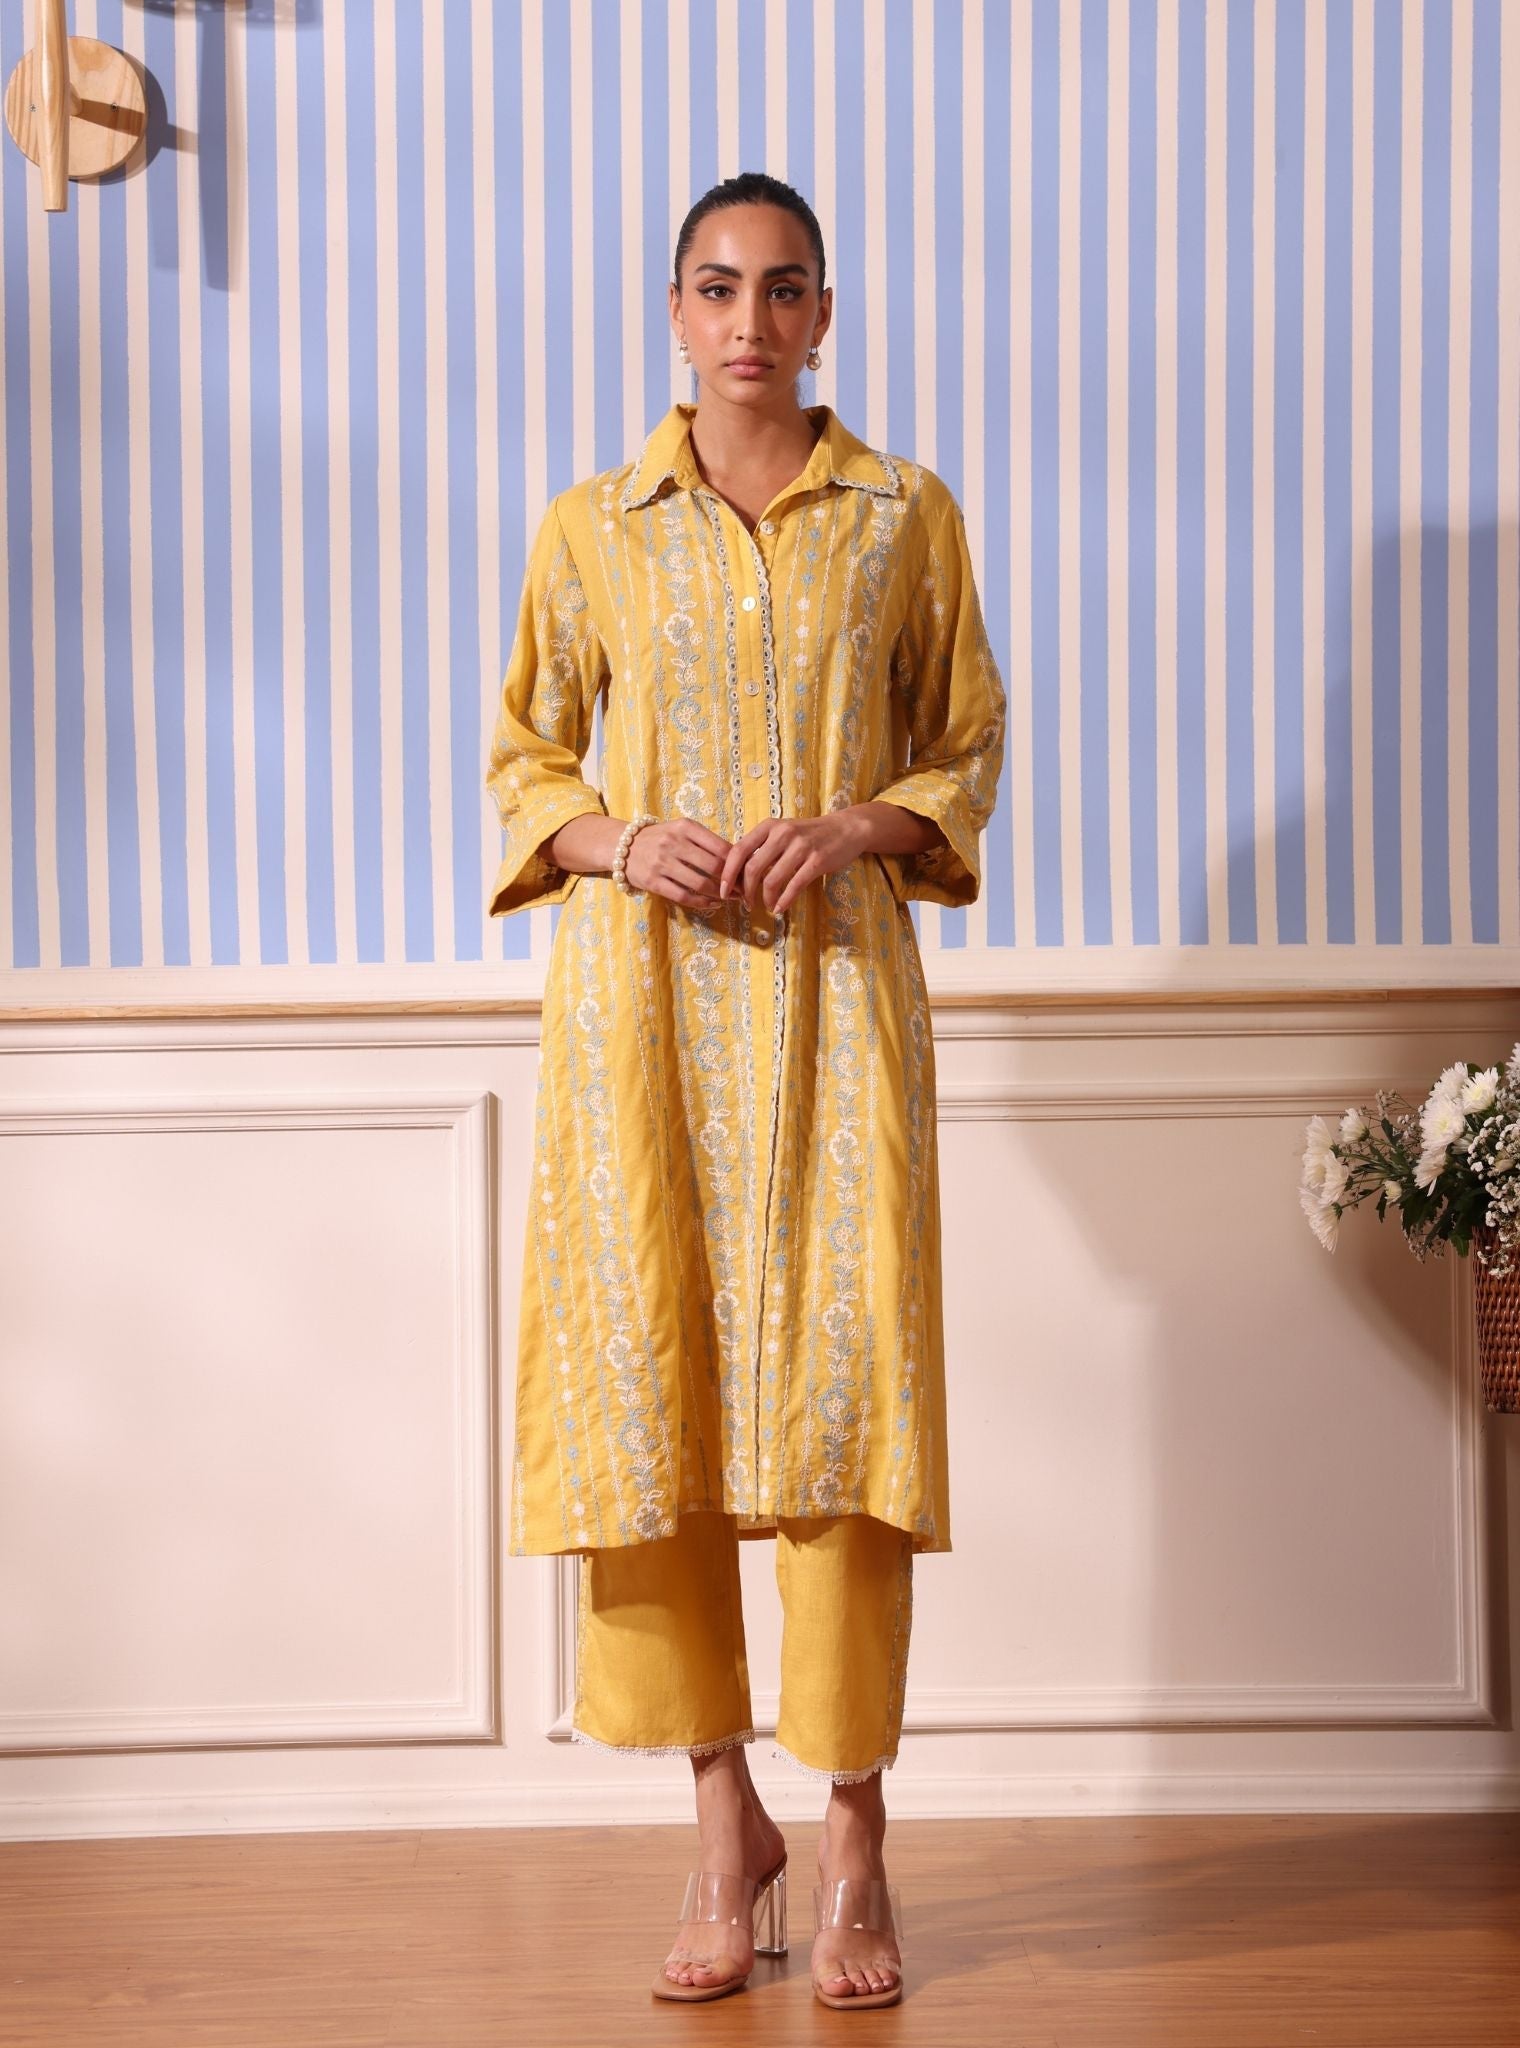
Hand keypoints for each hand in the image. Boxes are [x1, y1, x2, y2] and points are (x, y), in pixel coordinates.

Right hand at [623, 816, 733, 910]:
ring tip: (729, 898)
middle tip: (742, 890)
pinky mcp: (653, 881)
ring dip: (719, 894)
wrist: (622, 846)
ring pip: (700, 883)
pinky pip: (683, 895)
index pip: (721, 846)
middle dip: (731, 881)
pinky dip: (702, 903)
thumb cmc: (659, 838)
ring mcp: (662, 863)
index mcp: (685, 827)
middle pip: (713, 866)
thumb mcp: (681, 830)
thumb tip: (738, 858)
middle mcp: (674, 843)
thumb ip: (705, 841)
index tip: (745, 873)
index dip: (737, 863)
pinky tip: (712, 904)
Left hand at [718, 812, 867, 916]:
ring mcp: (801, 847)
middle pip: (753, 868)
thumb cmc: (810, 834)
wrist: (847, 829)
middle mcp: (782, 833)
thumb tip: (737, 873)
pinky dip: (784, 901)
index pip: (738, 850)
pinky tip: (780, 908)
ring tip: (767, 906)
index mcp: (769, 826)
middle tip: (746, 904)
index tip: (724, 891)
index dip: (728, 874)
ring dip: (765, 899)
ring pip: (772, 880)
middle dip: (746, 891)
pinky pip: (794, 886)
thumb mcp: (783, 832)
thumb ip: (762, 847)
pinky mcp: (817, 861)